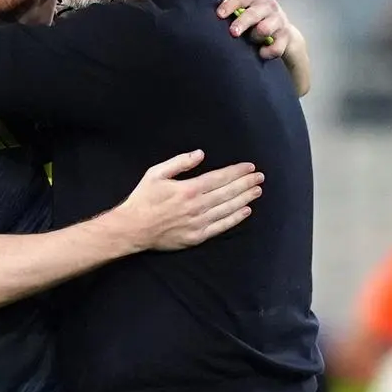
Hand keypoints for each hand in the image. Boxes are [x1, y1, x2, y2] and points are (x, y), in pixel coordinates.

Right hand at [117, 151, 262, 251]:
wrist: (132, 229)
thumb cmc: (142, 199)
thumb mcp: (155, 174)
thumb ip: (179, 162)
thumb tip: (200, 154)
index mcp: (188, 189)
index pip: (220, 178)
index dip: (237, 172)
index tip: (250, 167)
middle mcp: (197, 206)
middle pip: (228, 193)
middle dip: (246, 183)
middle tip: (260, 177)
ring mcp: (198, 223)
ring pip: (228, 208)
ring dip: (245, 198)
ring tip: (257, 191)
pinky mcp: (197, 237)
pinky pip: (221, 226)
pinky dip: (235, 218)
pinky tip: (245, 211)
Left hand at [216, 0, 291, 59]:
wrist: (280, 30)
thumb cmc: (252, 15)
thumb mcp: (243, 5)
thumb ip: (229, 2)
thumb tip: (211, 9)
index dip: (229, 5)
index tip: (219, 15)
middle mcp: (268, 5)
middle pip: (254, 14)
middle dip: (242, 23)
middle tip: (232, 33)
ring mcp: (279, 20)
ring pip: (265, 29)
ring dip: (255, 37)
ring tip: (250, 40)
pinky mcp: (286, 36)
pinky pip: (276, 47)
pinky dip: (267, 52)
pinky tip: (260, 53)